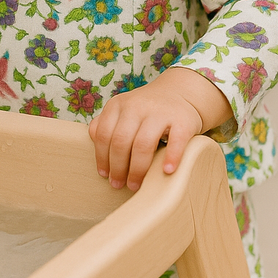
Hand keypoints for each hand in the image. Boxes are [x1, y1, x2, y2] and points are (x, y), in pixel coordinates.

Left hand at [88, 66, 232, 191]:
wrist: (180, 92)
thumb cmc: (146, 110)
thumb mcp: (122, 110)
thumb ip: (106, 123)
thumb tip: (94, 143)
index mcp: (118, 105)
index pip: (103, 135)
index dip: (102, 158)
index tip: (105, 175)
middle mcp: (137, 106)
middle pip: (121, 141)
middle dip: (118, 168)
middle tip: (118, 184)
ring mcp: (160, 113)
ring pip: (143, 144)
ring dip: (137, 169)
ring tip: (134, 185)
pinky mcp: (183, 121)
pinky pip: (176, 141)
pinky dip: (171, 158)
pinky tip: (166, 171)